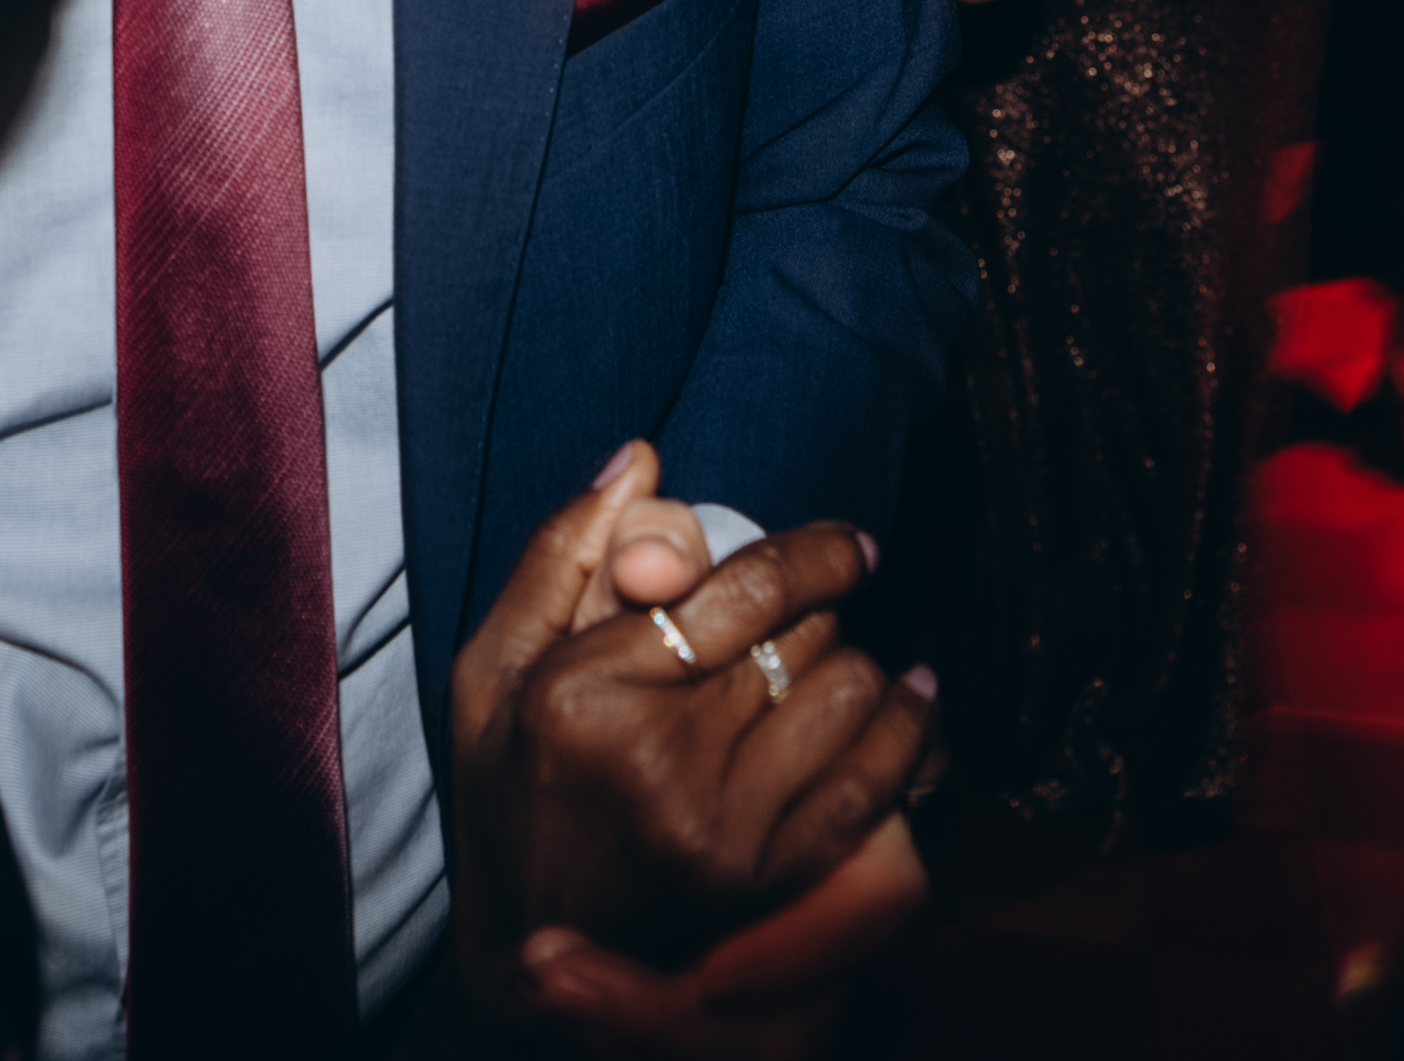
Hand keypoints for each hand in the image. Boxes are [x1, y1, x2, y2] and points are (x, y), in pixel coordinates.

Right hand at [450, 445, 938, 1021]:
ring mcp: (714, 828)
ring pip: (846, 697)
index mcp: (584, 692)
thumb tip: (641, 459)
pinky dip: (906, 730)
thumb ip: (562, 555)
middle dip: (822, 612)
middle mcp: (654, 758)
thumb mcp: (492, 668)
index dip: (815, 553)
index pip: (743, 590)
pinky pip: (871, 783)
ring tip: (838, 666)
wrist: (532, 944)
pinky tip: (911, 698)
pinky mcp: (762, 881)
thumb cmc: (511, 789)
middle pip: (801, 638)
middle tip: (812, 620)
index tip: (850, 544)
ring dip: (857, 668)